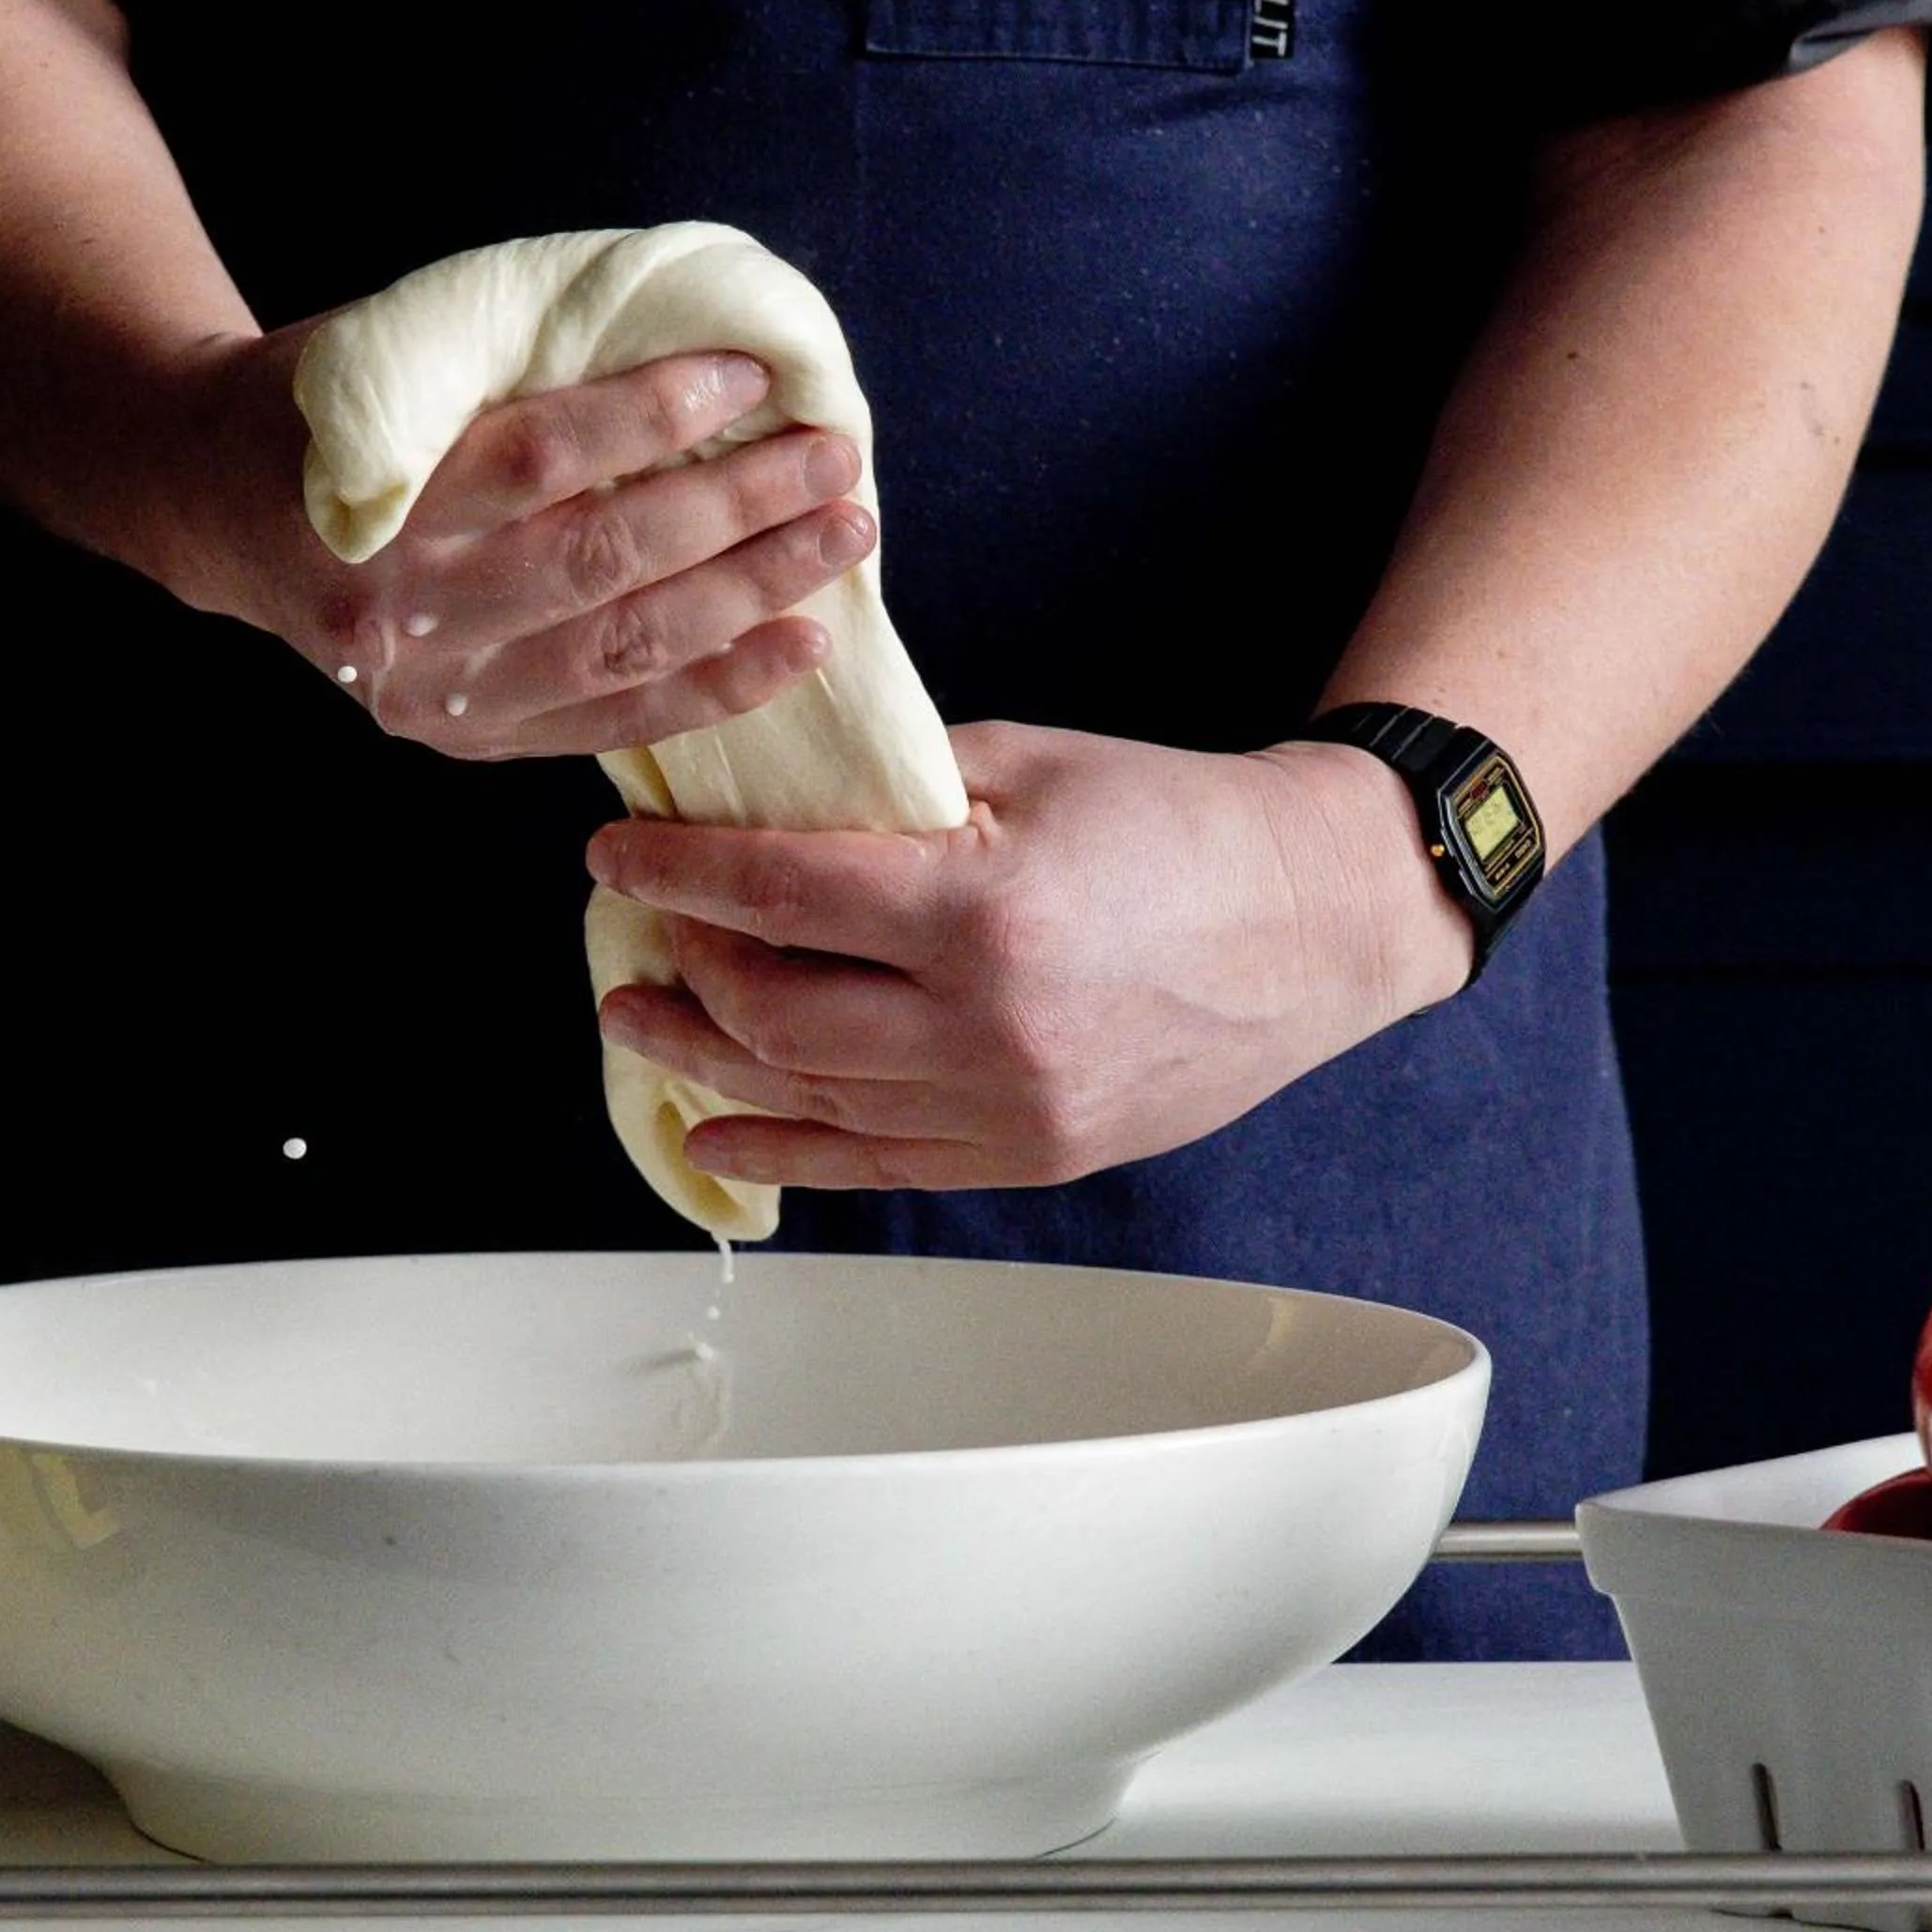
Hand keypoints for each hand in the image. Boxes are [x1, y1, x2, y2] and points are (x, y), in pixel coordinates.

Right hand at [156, 326, 875, 758]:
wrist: (208, 503)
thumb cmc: (318, 403)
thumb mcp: (386, 353)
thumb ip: (512, 364)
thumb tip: (693, 353)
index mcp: (375, 495)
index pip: (540, 456)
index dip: (653, 415)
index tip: (750, 375)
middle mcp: (401, 607)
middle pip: (600, 559)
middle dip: (735, 508)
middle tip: (835, 459)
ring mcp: (434, 690)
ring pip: (622, 646)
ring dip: (750, 594)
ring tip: (842, 537)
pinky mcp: (464, 739)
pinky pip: (613, 722)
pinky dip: (715, 688)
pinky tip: (800, 647)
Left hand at [585, 724, 1475, 1190]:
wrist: (1319, 919)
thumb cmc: (1177, 820)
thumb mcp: (1029, 765)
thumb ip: (893, 791)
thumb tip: (763, 800)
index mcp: (983, 908)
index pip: (775, 892)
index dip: (673, 870)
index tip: (612, 853)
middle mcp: (987, 1025)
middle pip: (771, 1011)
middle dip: (682, 968)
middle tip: (637, 932)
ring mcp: (1008, 1107)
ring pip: (807, 1099)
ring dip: (703, 1061)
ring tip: (640, 1021)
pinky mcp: (1029, 1158)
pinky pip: (872, 1166)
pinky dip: (780, 1150)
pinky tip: (710, 1131)